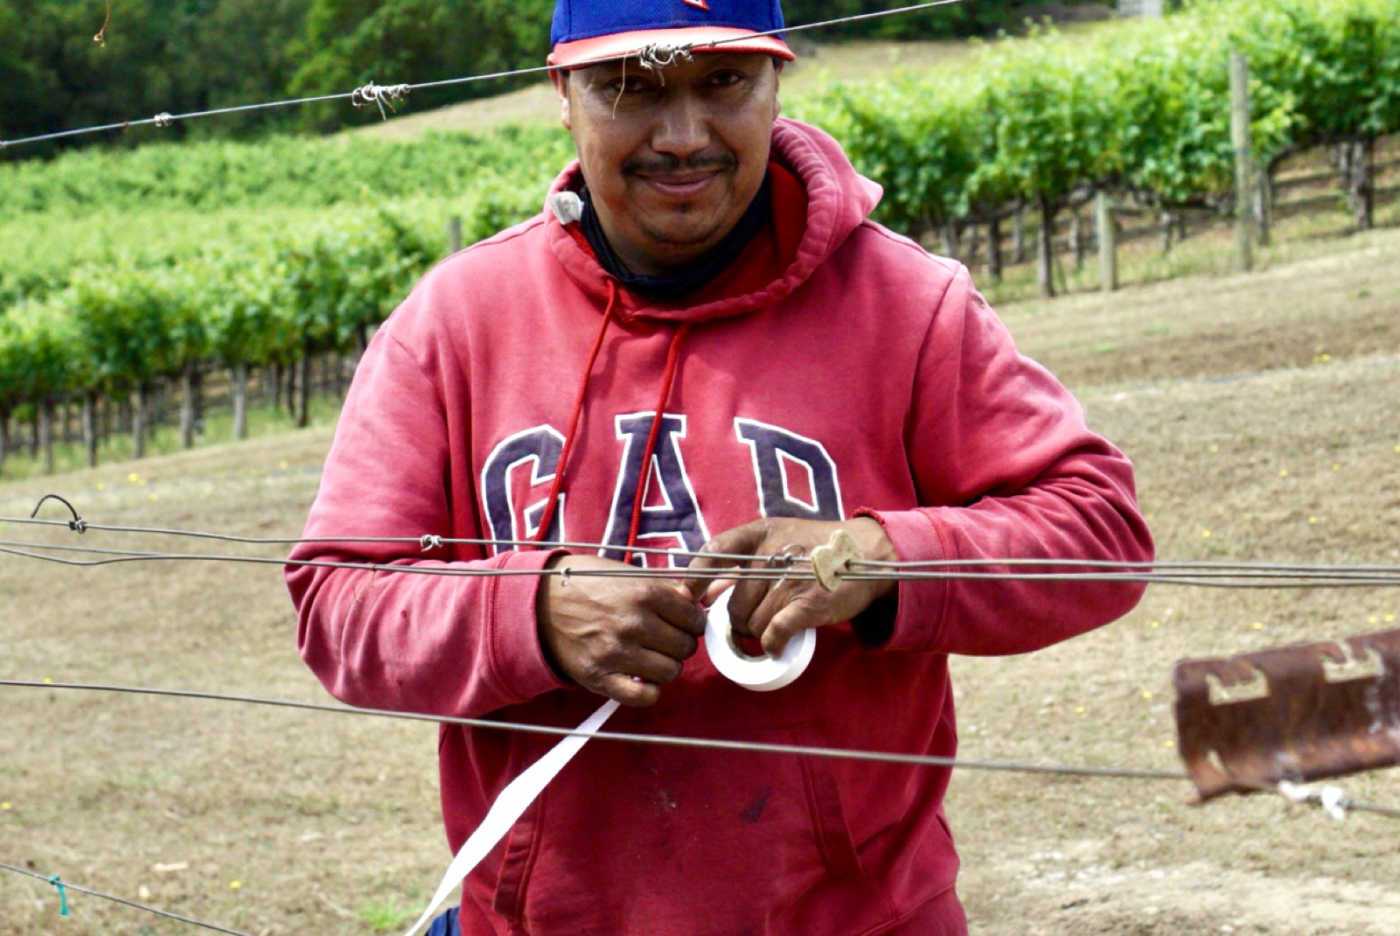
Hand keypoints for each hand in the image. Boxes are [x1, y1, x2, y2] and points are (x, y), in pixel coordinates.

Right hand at [537, 554, 705, 706]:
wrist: (539, 602)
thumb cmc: (587, 584)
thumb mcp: (628, 573)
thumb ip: (670, 587)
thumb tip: (708, 594)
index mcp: (644, 593)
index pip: (694, 618)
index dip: (691, 621)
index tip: (681, 621)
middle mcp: (633, 623)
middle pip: (685, 647)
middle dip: (678, 643)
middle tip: (663, 639)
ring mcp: (616, 653)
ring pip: (670, 672)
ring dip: (665, 666)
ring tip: (649, 656)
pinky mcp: (600, 677)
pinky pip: (644, 696)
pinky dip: (649, 691)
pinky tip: (640, 677)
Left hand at [686, 517, 896, 655]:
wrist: (868, 553)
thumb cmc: (816, 548)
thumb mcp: (778, 538)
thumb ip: (741, 561)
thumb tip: (706, 593)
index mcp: (760, 533)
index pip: (715, 551)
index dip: (696, 576)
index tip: (691, 596)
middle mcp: (772, 552)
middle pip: (734, 605)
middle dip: (741, 619)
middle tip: (758, 619)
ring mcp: (790, 578)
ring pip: (752, 624)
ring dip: (760, 632)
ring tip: (776, 623)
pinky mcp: (809, 603)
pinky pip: (773, 633)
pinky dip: (772, 644)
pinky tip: (778, 644)